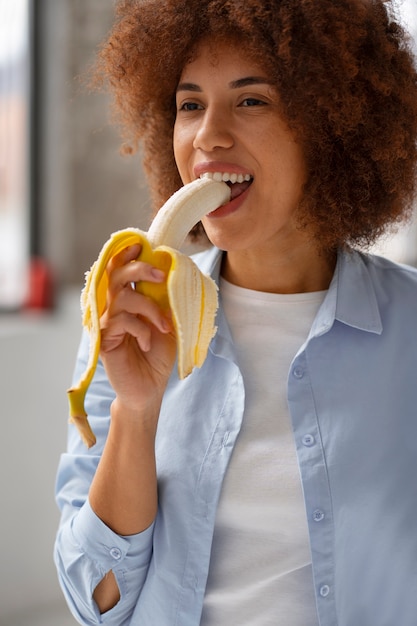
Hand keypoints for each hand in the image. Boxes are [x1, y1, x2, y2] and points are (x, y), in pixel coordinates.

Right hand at [99, 244, 176, 414]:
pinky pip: (123, 321)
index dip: (127, 253)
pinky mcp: (104, 338)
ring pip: (123, 296)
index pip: (121, 268)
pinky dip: (142, 330)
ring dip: (150, 308)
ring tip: (164, 326)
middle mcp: (113, 306)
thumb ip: (167, 299)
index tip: (142, 245)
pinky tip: (150, 345)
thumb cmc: (159, 355)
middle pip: (117, 273)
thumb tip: (174, 273)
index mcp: (128, 298)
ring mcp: (107, 321)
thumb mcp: (170, 322)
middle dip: (139, 268)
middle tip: (160, 275)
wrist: (150, 388)